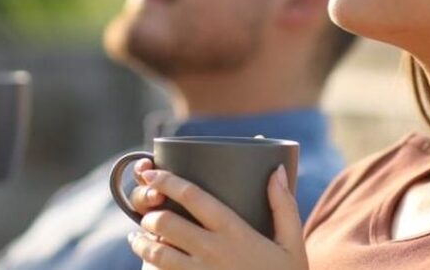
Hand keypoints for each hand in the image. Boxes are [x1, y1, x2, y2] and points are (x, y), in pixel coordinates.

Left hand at [126, 165, 308, 269]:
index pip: (193, 196)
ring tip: (138, 238)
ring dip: (142, 243)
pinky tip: (149, 267)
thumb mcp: (292, 244)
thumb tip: (276, 169)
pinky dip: (151, 269)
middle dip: (149, 214)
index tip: (152, 174)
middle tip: (148, 214)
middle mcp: (213, 251)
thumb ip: (283, 205)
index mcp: (235, 231)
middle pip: (166, 222)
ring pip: (156, 253)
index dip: (167, 181)